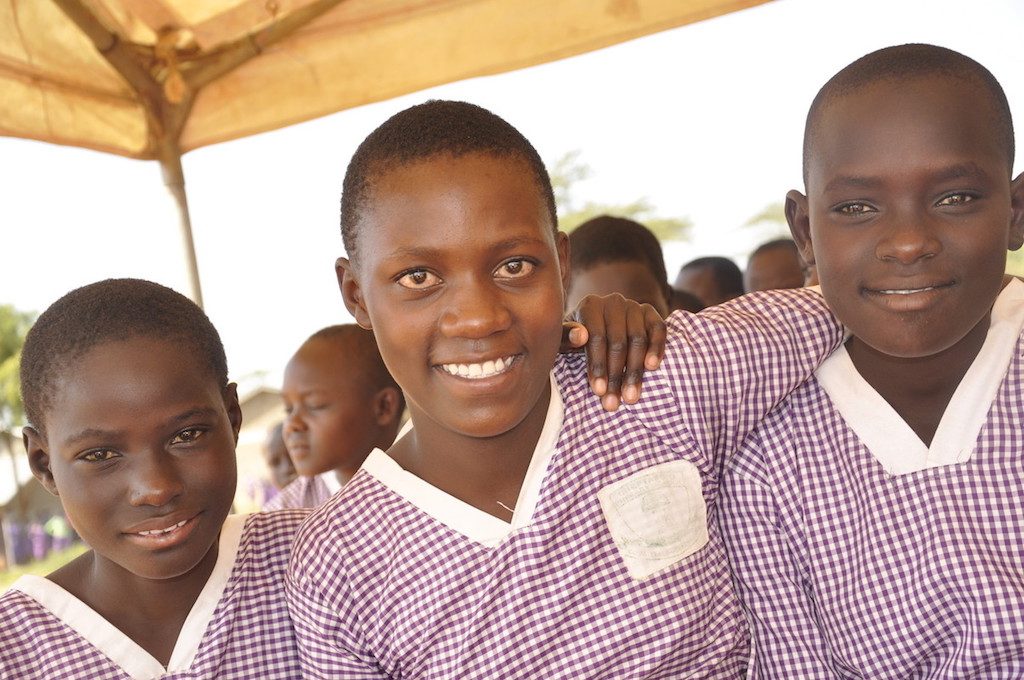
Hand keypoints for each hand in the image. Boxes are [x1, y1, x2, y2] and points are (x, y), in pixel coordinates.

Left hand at [561, 293, 665, 410]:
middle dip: (615, 375)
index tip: (598, 391)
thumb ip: (566, 338)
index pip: (596, 338)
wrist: (595, 327)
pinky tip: (652, 367)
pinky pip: (659, 330)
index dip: (598, 365)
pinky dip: (657, 348)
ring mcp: (634, 306)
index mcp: (589, 306)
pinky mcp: (651, 313)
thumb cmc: (576, 339)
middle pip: (618, 342)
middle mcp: (613, 302)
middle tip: (613, 403)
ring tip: (631, 397)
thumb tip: (580, 336)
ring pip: (638, 340)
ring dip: (635, 371)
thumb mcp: (564, 340)